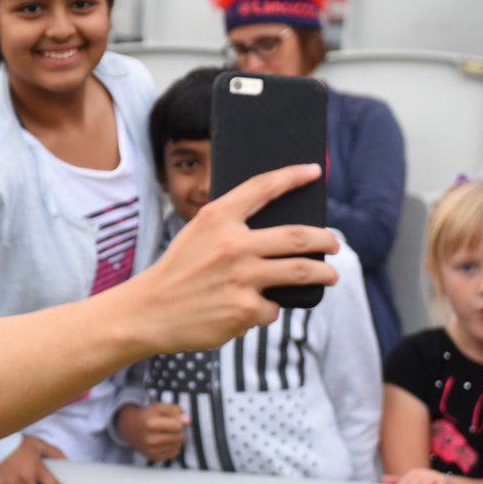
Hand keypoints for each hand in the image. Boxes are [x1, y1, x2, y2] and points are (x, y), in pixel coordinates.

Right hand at [116, 402, 186, 461]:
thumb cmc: (147, 416)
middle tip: (170, 426)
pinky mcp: (154, 457)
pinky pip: (175, 453)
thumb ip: (174, 410)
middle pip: (179, 437)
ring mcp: (151, 450)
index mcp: (150, 424)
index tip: (174, 418)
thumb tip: (187, 420)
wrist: (129, 428)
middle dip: (179, 430)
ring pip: (178, 445)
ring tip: (167, 432)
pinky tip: (165, 440)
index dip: (179, 421)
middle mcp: (150, 439)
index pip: (178, 426)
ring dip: (177, 438)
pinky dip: (174, 446)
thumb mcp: (159, 407)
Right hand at [133, 164, 338, 355]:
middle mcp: (232, 245)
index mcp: (216, 219)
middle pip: (300, 236)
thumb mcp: (195, 236)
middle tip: (334, 243)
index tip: (312, 171)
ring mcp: (242, 278)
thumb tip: (282, 236)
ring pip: (302, 272)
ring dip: (324, 274)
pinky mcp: (246, 310)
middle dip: (326, 239)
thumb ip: (230, 228)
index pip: (263, 187)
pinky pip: (273, 307)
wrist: (147, 312)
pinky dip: (267, 309)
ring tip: (329, 276)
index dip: (291, 176)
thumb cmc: (177, 272)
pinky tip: (250, 310)